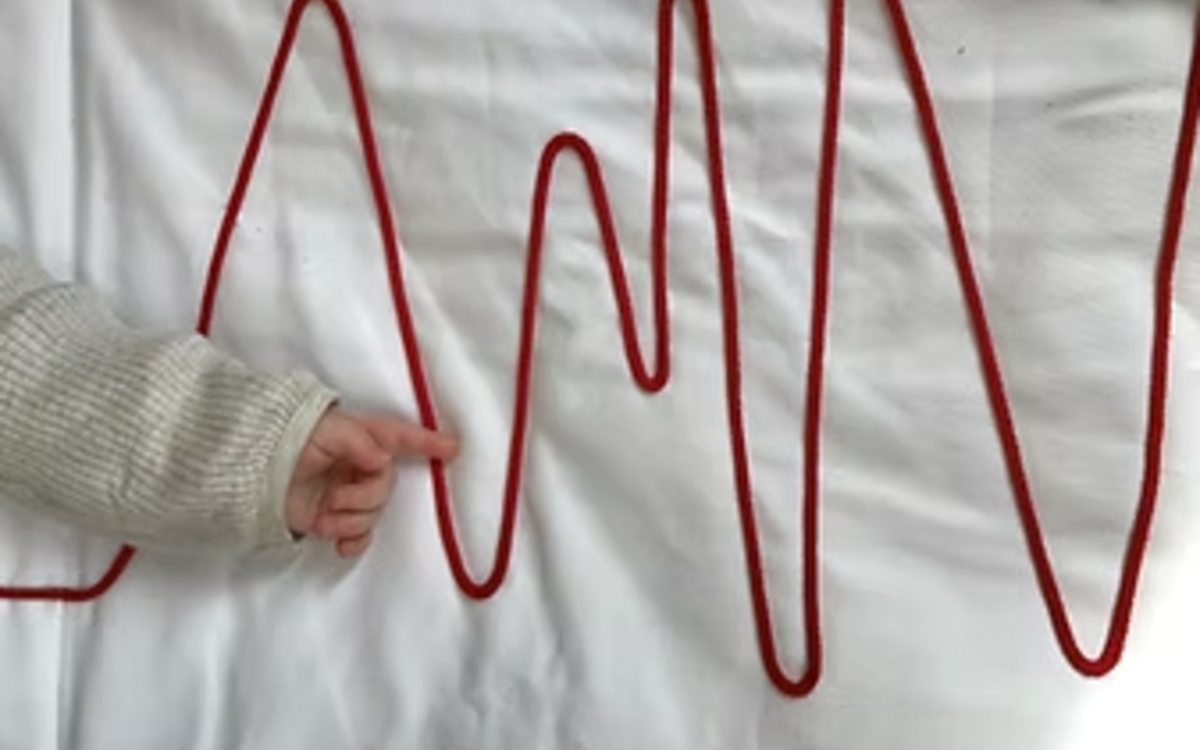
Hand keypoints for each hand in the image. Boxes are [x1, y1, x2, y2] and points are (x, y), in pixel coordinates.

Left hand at [284, 408, 457, 557]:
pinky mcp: (334, 519)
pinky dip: (351, 541)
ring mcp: (348, 494)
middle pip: (387, 486)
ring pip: (373, 514)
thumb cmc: (286, 440)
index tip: (454, 447)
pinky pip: (359, 536)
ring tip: (324, 516)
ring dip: (349, 519)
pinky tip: (340, 546)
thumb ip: (357, 441)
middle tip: (336, 497)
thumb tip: (381, 461)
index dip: (428, 442)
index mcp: (362, 438)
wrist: (250, 472)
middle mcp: (360, 466)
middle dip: (365, 497)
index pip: (401, 437)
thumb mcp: (324, 429)